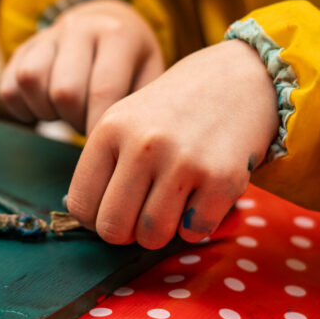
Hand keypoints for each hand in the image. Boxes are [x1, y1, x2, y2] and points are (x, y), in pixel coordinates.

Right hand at [0, 0, 163, 133]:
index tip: (104, 149)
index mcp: (117, 34)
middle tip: (88, 124)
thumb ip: (140, 106)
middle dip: (76, 121)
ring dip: (47, 112)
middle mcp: (79, 26)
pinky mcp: (23, 48)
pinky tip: (46, 109)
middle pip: (64, 91)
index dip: (98, 128)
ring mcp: (48, 35)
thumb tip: (124, 151)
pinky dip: (23, 108)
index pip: (102, 90)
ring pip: (30, 82)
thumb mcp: (150, 76)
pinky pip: (9, 86)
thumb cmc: (134, 64)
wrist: (109, 22)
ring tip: (67, 114)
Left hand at [66, 39, 278, 248]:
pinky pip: (193, 232)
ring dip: (162, 231)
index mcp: (111, 129)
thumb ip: (103, 167)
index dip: (96, 218)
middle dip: (126, 232)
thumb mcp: (126, 121)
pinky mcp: (221, 179)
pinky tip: (201, 197)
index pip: (81, 205)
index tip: (114, 208)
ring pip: (152, 237)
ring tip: (172, 203)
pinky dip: (196, 225)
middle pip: (113, 229)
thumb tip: (87, 220)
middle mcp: (143, 144)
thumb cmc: (174, 112)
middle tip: (142, 214)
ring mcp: (183, 162)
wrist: (238, 82)